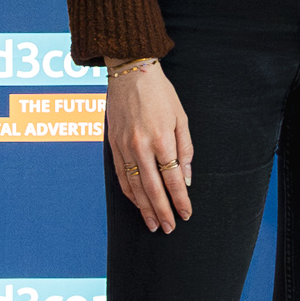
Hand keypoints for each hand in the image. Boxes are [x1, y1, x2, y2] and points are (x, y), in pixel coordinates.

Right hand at [104, 63, 194, 232]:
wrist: (130, 72)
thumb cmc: (160, 94)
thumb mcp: (180, 118)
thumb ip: (184, 150)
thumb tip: (185, 179)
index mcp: (162, 138)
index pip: (172, 179)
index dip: (180, 200)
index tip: (186, 214)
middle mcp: (141, 146)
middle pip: (153, 188)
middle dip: (162, 211)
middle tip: (169, 228)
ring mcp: (124, 147)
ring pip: (134, 187)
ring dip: (144, 208)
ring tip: (153, 224)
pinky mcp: (112, 146)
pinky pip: (120, 176)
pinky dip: (129, 193)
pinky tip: (137, 204)